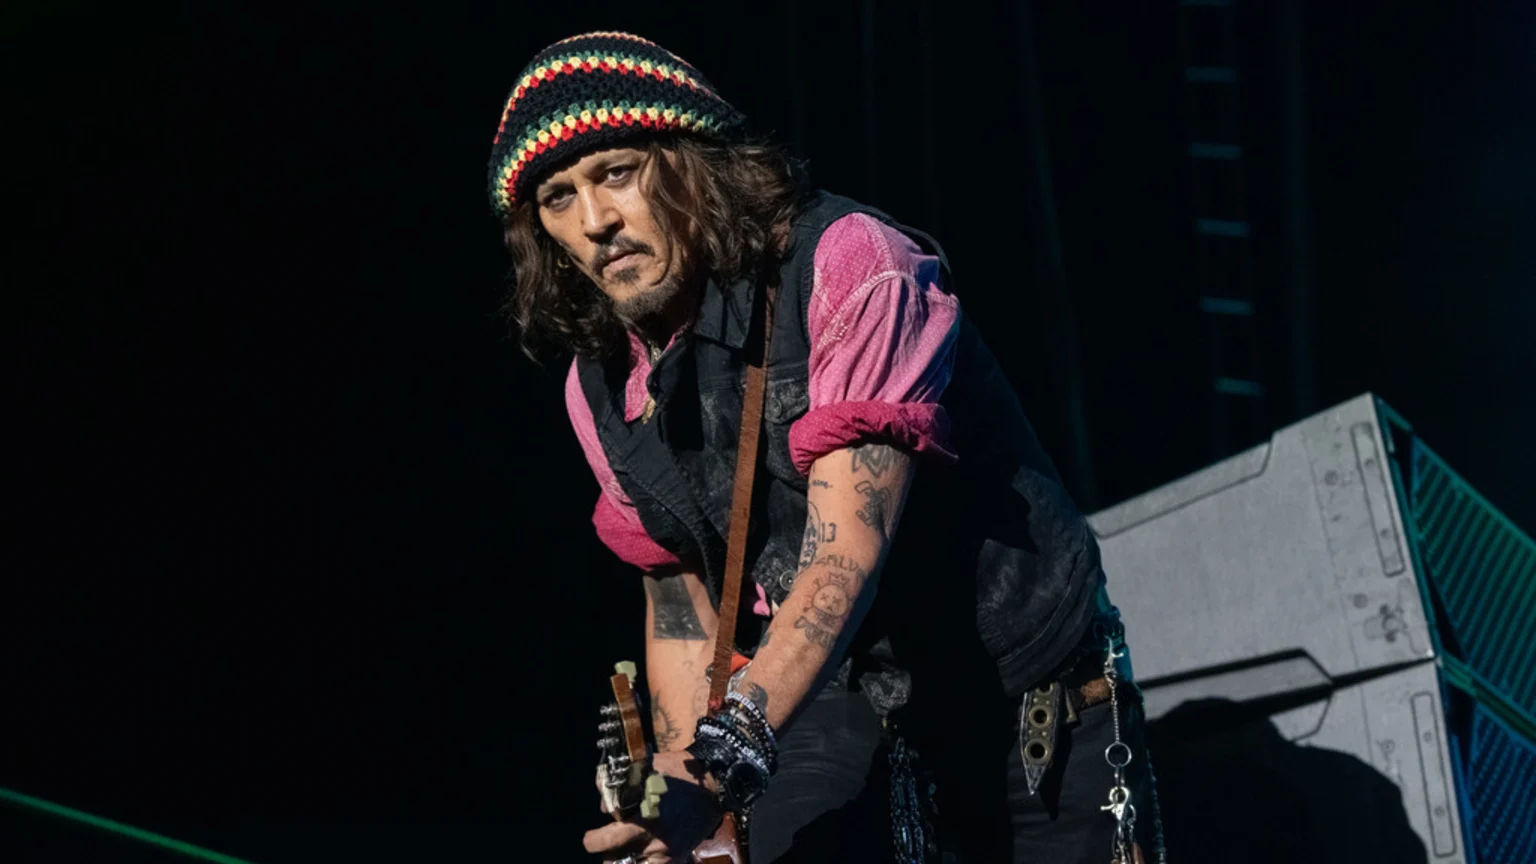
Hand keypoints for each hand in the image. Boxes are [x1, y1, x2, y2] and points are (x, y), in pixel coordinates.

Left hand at [583, 751, 722, 861]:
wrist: (712, 782)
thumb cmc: (676, 772)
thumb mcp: (645, 770)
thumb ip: (620, 784)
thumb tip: (602, 796)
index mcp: (644, 818)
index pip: (606, 840)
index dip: (593, 840)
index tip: (590, 837)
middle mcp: (654, 841)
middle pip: (614, 861)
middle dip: (606, 854)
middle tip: (605, 846)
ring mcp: (668, 853)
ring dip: (625, 860)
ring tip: (625, 852)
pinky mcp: (680, 857)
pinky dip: (647, 862)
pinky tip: (644, 855)